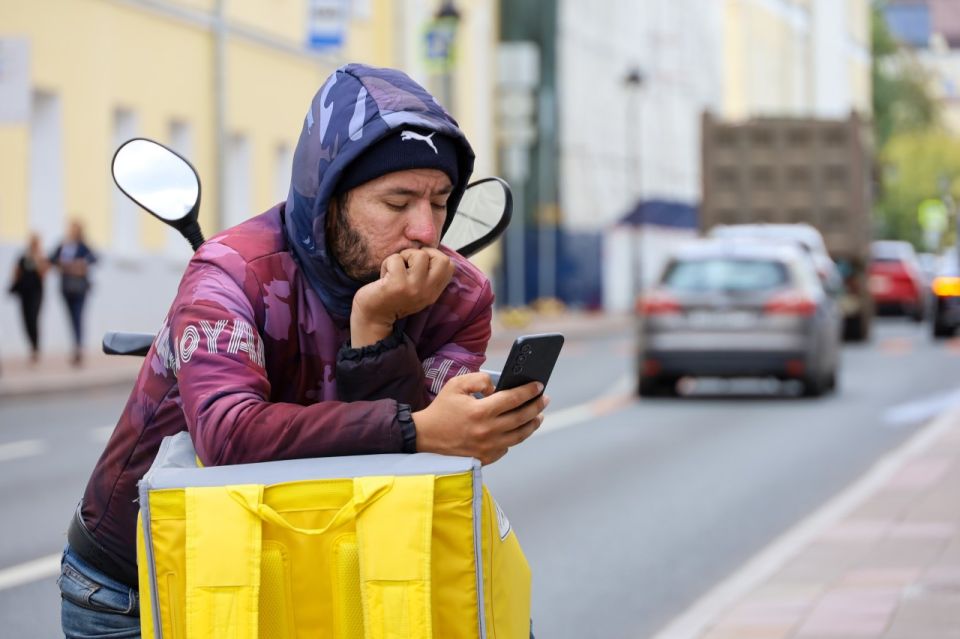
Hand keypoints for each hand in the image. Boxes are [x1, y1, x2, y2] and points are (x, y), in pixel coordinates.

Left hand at [351, 248, 453, 346]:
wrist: (372, 318)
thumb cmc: (391, 298)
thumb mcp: (416, 288)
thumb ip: (426, 274)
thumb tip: (427, 247)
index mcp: (433, 291)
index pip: (449, 265)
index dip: (434, 256)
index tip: (418, 264)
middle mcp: (427, 291)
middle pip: (441, 258)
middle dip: (423, 253)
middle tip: (408, 264)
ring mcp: (414, 288)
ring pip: (419, 254)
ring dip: (403, 256)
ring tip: (394, 270)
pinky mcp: (397, 285)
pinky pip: (396, 259)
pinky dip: (387, 263)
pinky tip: (384, 277)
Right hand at [412, 373, 549, 464]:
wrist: (424, 438)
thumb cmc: (441, 409)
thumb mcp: (456, 385)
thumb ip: (479, 379)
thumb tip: (498, 386)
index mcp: (480, 411)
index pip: (513, 399)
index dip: (529, 391)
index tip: (539, 386)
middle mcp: (487, 431)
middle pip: (522, 418)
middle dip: (537, 406)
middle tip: (544, 399)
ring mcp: (488, 447)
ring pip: (519, 435)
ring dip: (532, 424)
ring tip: (538, 415)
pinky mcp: (486, 458)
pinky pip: (508, 447)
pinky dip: (516, 437)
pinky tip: (519, 429)